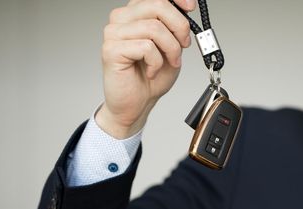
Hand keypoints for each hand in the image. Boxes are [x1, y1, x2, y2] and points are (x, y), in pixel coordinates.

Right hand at [97, 0, 194, 138]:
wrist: (135, 104)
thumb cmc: (150, 77)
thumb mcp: (171, 47)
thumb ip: (174, 28)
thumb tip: (186, 11)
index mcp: (135, 13)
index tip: (191, 7)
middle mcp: (121, 18)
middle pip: (158, 6)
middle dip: (179, 27)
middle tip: (184, 45)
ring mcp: (113, 33)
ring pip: (155, 28)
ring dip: (171, 48)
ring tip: (169, 63)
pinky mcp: (111, 50)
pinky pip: (146, 47)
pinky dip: (156, 62)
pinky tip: (151, 71)